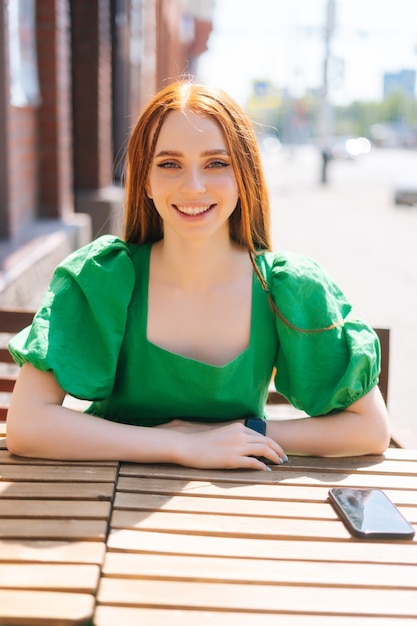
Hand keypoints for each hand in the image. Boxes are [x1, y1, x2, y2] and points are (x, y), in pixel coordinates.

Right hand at [159, 420, 286, 470]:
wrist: (188, 446)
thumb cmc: (203, 442)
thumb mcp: (223, 434)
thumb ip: (236, 437)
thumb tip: (248, 445)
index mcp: (238, 427)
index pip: (261, 435)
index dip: (273, 443)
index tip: (278, 450)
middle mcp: (240, 435)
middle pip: (266, 442)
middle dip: (278, 450)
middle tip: (284, 458)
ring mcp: (236, 447)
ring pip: (263, 450)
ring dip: (274, 457)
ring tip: (279, 463)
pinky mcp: (232, 459)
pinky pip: (253, 462)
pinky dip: (262, 466)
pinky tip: (266, 470)